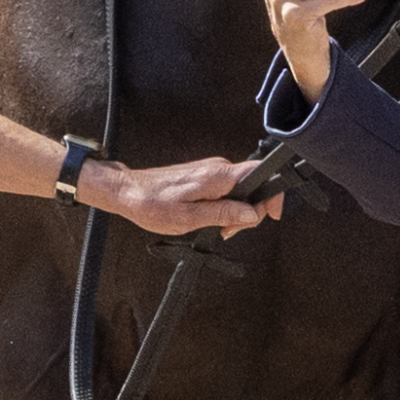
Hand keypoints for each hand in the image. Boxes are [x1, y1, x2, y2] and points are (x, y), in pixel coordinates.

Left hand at [80, 158, 266, 239]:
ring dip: (236, 213)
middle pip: (253, 186)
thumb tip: (251, 213)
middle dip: (250, 212)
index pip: (260, 173)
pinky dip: (225, 207)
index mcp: (217, 176)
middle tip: (228, 231)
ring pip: (240, 191)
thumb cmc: (151, 204)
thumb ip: (224, 213)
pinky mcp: (204, 176)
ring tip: (217, 228)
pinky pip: (227, 190)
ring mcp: (211, 171)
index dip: (272, 194)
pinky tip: (211, 219)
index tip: (270, 215)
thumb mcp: (189, 218)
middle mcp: (217, 169)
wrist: (127, 192)